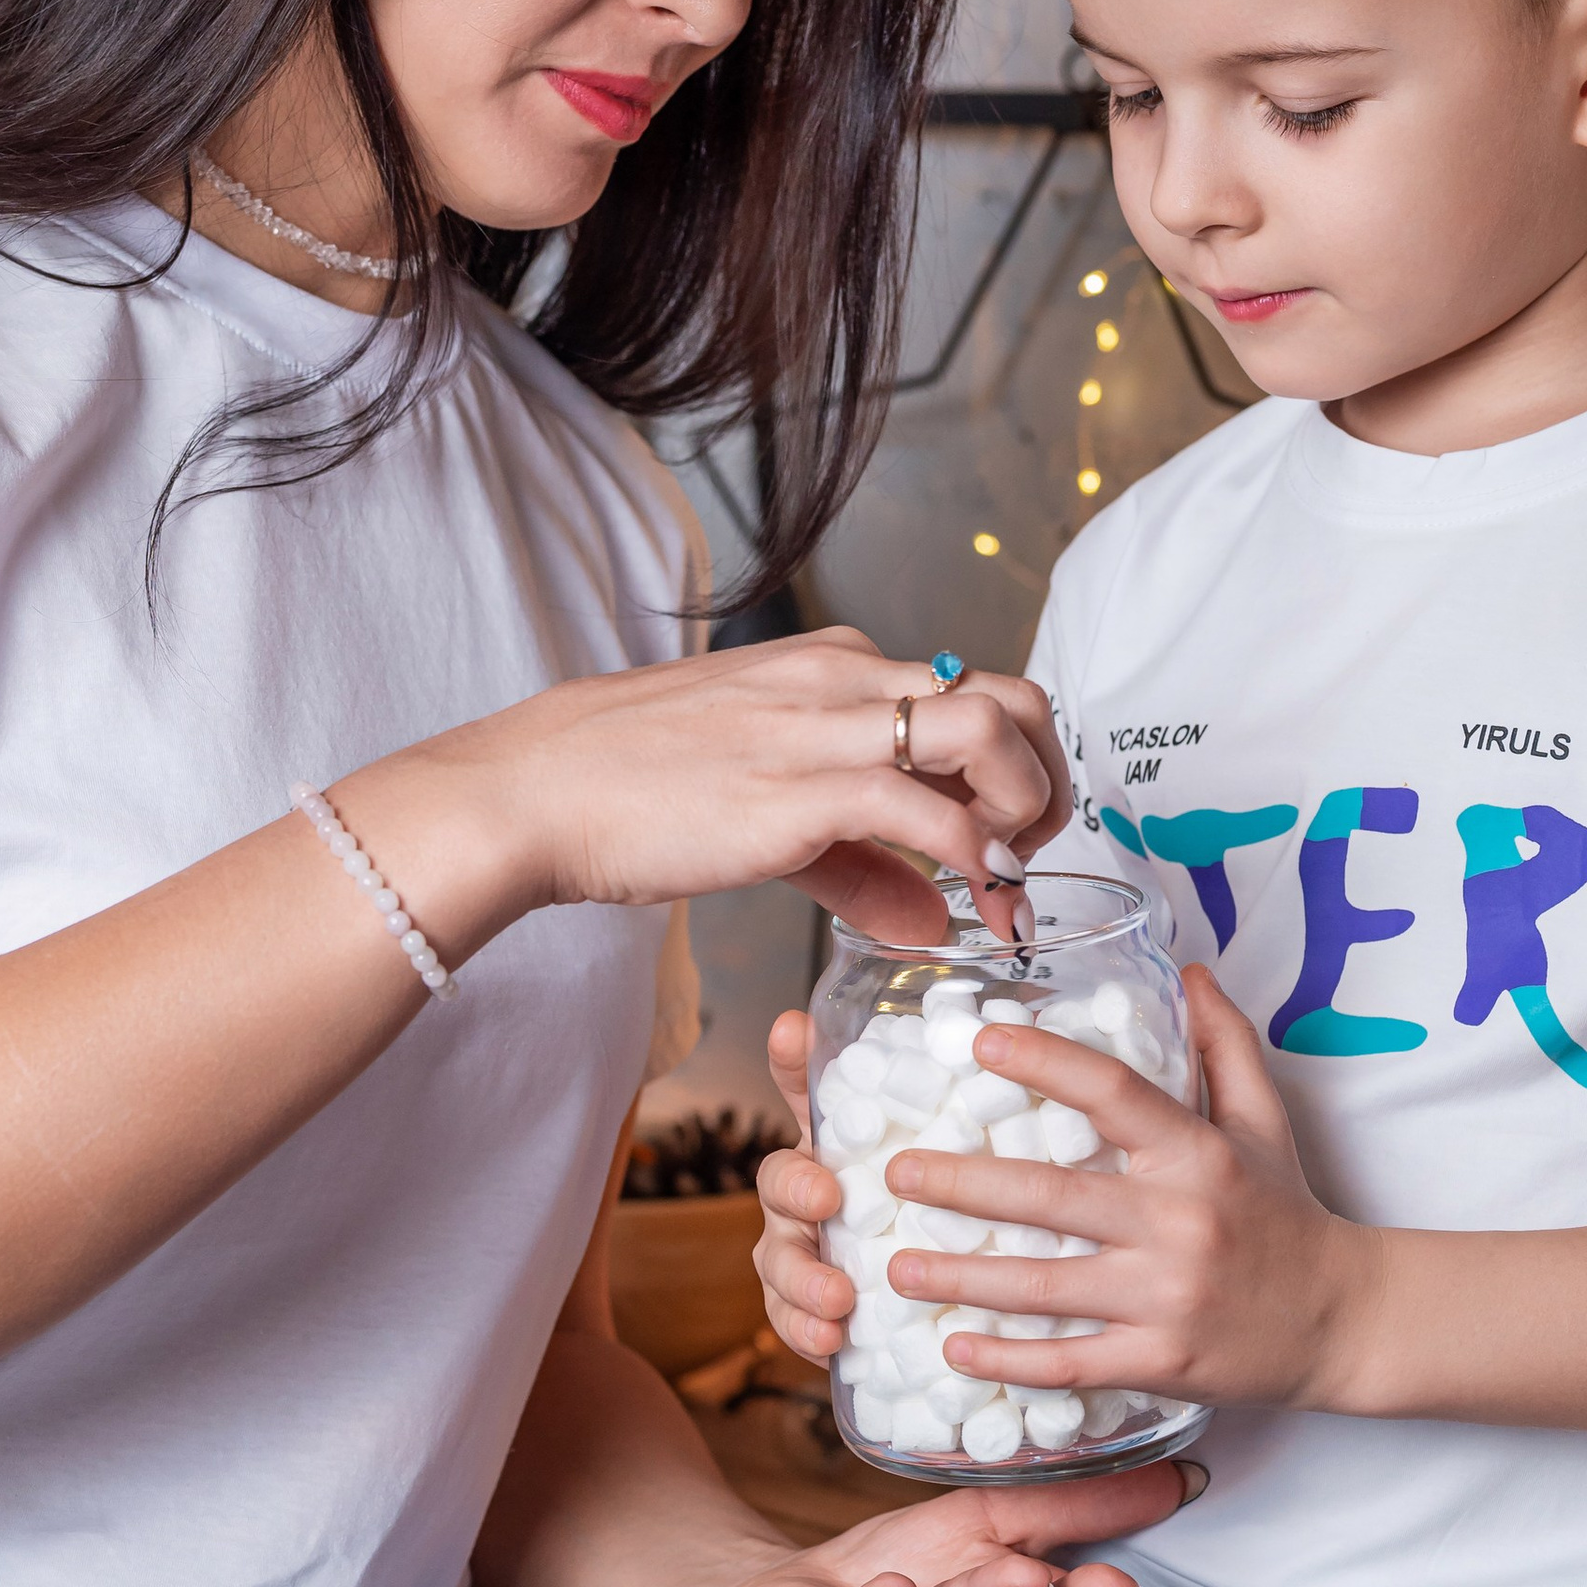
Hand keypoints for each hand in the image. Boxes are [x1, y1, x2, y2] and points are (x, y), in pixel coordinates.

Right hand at [347, 629, 1068, 951]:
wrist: (535, 790)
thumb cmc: (631, 792)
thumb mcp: (765, 814)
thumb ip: (860, 862)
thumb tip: (932, 918)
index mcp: (835, 668)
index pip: (975, 686)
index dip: (1020, 766)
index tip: (1014, 839)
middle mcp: (844, 680)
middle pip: (1012, 693)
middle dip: (1050, 779)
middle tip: (1032, 856)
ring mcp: (824, 727)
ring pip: (989, 729)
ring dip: (1026, 807)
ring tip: (1006, 877)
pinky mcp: (800, 788)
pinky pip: (926, 809)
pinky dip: (970, 858)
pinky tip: (965, 904)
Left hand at [760, 973, 1367, 1408]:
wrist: (1348, 1320)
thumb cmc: (1290, 1214)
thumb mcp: (1266, 1120)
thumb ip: (1223, 1043)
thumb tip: (1186, 970)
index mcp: (1197, 1153)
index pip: (1114, 1094)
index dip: (1046, 1063)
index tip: (980, 1041)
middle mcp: (1179, 1221)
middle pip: (1051, 1198)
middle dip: (962, 1185)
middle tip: (895, 1172)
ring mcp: (1168, 1296)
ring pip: (1045, 1287)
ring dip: (961, 1277)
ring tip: (895, 1264)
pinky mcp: (1163, 1363)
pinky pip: (1071, 1362)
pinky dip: (1008, 1359)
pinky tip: (954, 1348)